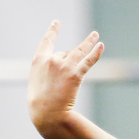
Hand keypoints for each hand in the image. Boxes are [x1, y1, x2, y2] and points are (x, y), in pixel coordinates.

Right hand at [28, 21, 104, 137]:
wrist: (47, 115)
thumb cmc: (40, 104)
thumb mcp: (38, 84)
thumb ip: (47, 71)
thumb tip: (67, 62)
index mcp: (38, 62)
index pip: (46, 42)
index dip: (52, 31)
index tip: (56, 23)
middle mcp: (51, 60)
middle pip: (64, 54)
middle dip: (68, 62)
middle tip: (63, 82)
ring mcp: (64, 66)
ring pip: (80, 50)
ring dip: (89, 42)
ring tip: (96, 35)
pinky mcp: (75, 75)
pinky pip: (88, 61)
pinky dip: (96, 53)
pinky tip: (101, 46)